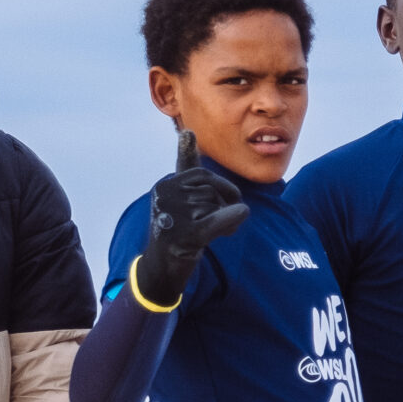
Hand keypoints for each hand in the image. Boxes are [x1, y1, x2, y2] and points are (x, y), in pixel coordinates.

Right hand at [141, 130, 248, 304]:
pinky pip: (217, 220)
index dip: (222, 188)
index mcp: (166, 185)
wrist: (161, 270)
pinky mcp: (186, 235)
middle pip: (211, 190)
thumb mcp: (180, 195)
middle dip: (225, 204)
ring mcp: (174, 216)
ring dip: (227, 220)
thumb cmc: (176, 228)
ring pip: (216, 206)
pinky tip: (241, 214)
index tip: (231, 201)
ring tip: (219, 233)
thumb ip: (185, 165)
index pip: (203, 175)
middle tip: (227, 223)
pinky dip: (232, 217)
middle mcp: (166, 197)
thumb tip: (188, 131)